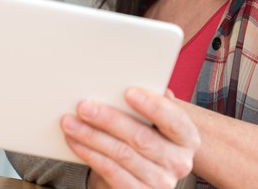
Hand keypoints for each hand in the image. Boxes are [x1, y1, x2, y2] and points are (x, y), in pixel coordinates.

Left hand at [61, 88, 199, 188]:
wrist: (144, 171)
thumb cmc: (148, 134)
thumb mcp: (154, 119)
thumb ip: (151, 100)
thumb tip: (134, 79)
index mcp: (188, 138)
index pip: (174, 121)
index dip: (153, 106)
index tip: (129, 92)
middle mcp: (179, 162)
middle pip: (141, 138)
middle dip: (109, 120)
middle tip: (84, 106)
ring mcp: (160, 182)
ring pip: (120, 154)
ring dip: (91, 136)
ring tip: (70, 122)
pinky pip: (110, 172)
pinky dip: (89, 154)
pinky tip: (75, 141)